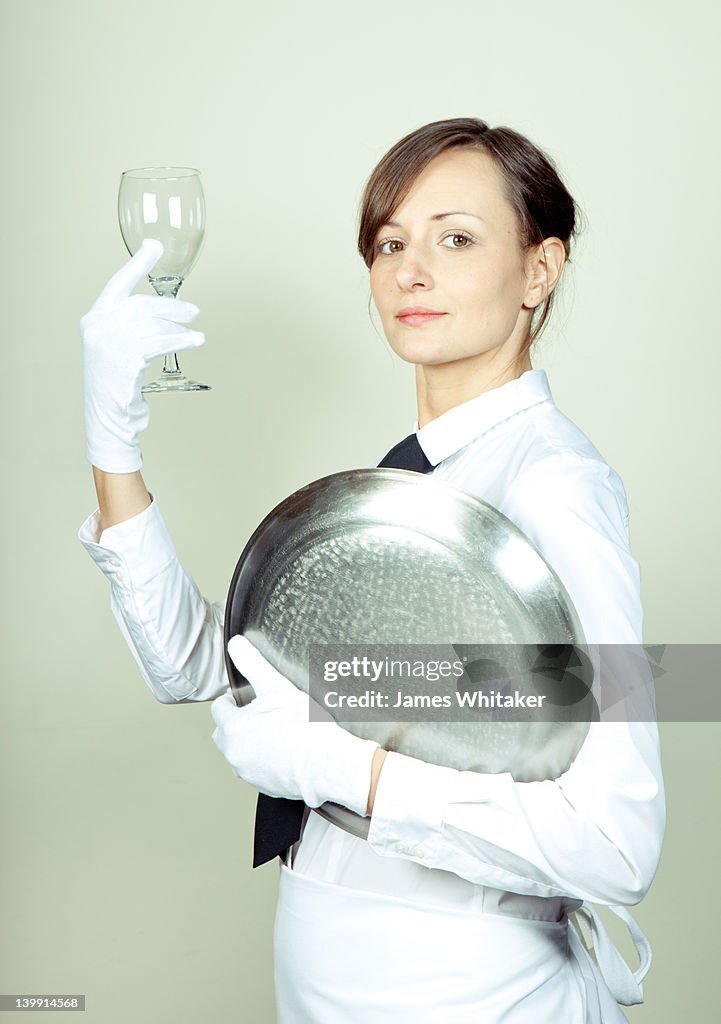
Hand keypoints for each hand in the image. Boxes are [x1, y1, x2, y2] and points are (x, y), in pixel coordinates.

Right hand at [81, 239, 204, 472]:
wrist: (108, 415)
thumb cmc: (117, 380)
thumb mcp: (115, 346)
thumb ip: (129, 324)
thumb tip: (166, 308)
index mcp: (94, 318)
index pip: (117, 283)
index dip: (138, 264)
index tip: (154, 246)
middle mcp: (99, 326)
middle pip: (144, 304)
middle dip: (173, 307)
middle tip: (194, 312)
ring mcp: (111, 342)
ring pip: (155, 324)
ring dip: (181, 327)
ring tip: (197, 333)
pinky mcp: (127, 358)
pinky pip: (162, 342)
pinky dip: (182, 340)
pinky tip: (194, 341)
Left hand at [211, 636, 379, 814]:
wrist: (329, 763)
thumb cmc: (305, 727)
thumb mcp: (277, 686)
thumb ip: (252, 663)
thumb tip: (236, 644)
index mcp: (233, 729)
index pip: (219, 708)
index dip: (233, 698)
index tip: (246, 696)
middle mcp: (235, 755)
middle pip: (225, 732)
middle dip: (238, 721)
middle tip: (261, 713)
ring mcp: (249, 774)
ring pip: (240, 752)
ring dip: (250, 741)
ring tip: (275, 730)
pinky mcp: (265, 786)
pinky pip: (256, 768)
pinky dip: (264, 759)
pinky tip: (285, 749)